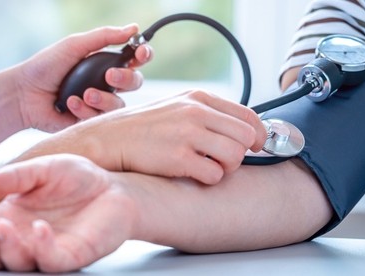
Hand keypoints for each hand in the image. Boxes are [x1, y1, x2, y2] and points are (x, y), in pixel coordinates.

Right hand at [0, 154, 134, 272]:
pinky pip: (51, 260)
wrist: (114, 187)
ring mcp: (46, 251)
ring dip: (7, 249)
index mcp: (11, 220)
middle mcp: (24, 240)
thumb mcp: (42, 169)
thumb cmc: (77, 179)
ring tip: (3, 227)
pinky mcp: (71, 256)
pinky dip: (42, 247)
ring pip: (18, 264)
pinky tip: (40, 229)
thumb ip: (14, 177)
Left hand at [14, 24, 152, 132]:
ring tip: (84, 94)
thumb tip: (133, 28)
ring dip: (103, 98)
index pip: (134, 58)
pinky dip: (86, 110)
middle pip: (135, 82)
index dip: (143, 54)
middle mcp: (107, 83)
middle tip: (110, 76)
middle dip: (126, 78)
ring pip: (120, 104)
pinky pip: (102, 119)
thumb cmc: (46, 66)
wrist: (24, 94)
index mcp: (105, 62)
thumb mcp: (75, 45)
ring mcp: (100, 103)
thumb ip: (104, 37)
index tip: (140, 52)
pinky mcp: (91, 121)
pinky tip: (70, 103)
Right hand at [22, 90, 267, 184]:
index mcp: (198, 98)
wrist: (106, 140)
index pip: (249, 115)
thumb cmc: (142, 130)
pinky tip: (190, 175)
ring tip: (205, 168)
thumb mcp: (175, 109)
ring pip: (235, 156)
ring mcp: (187, 133)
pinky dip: (208, 180)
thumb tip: (245, 133)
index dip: (258, 135)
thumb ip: (207, 116)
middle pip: (247, 137)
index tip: (254, 147)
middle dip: (240, 154)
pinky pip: (214, 175)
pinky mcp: (178, 157)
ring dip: (225, 169)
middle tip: (222, 162)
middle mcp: (195, 112)